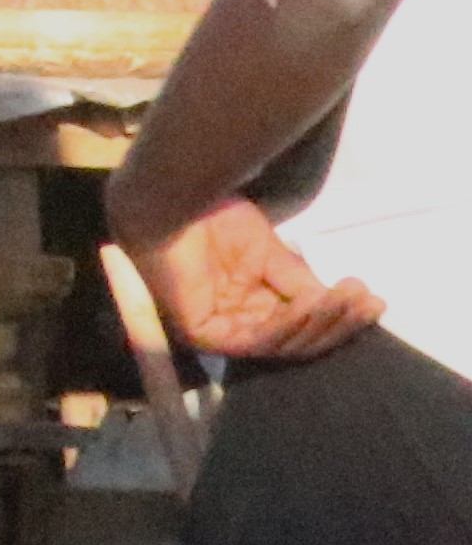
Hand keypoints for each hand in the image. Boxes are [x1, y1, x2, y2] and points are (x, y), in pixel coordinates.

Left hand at [131, 195, 384, 365]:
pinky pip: (255, 339)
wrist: (168, 201)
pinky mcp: (203, 334)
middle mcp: (236, 323)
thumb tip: (340, 304)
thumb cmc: (210, 219)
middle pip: (297, 340)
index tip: (375, 301)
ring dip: (319, 322)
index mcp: (250, 306)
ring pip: (282, 343)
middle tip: (369, 302)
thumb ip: (297, 282)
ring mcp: (219, 332)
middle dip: (337, 323)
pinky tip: (312, 305)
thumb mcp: (269, 253)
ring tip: (348, 299)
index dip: (338, 317)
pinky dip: (286, 324)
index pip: (301, 326)